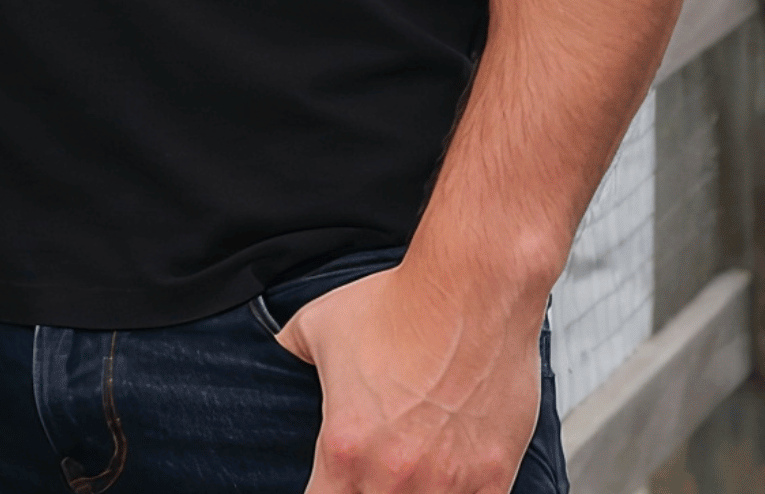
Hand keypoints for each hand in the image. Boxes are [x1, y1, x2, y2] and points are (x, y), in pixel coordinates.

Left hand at [276, 262, 543, 493]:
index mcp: (344, 448)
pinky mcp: (492, 478)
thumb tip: (272, 354)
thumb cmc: (397, 304)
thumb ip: (288, 351)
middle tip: (376, 472)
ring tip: (413, 470)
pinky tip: (453, 478)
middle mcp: (392, 476)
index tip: (332, 480)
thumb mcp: (319, 324)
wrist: (469, 290)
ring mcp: (446, 483)